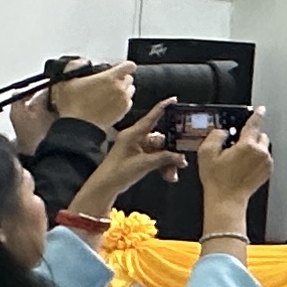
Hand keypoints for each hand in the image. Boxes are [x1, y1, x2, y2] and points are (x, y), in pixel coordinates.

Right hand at [50, 59, 136, 126]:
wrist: (78, 127)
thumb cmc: (73, 106)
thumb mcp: (66, 81)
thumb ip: (73, 66)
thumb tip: (80, 62)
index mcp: (109, 78)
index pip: (128, 65)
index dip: (122, 66)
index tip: (116, 68)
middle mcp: (119, 89)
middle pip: (129, 78)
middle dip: (121, 78)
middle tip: (108, 83)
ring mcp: (122, 101)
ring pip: (130, 90)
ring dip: (122, 89)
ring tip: (109, 93)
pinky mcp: (123, 113)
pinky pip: (128, 102)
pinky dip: (122, 101)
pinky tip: (110, 103)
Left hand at [66, 102, 187, 217]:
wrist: (105, 186)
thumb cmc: (118, 172)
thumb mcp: (144, 164)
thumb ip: (164, 158)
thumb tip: (180, 157)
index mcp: (133, 134)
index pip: (151, 117)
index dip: (163, 107)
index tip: (173, 100)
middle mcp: (135, 138)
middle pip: (159, 139)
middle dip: (171, 150)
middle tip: (181, 158)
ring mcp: (136, 148)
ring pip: (159, 150)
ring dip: (167, 162)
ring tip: (172, 173)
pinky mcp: (137, 157)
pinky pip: (155, 158)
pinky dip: (162, 166)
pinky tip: (168, 175)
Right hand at [197, 113, 274, 223]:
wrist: (226, 200)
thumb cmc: (217, 180)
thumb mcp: (206, 153)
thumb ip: (215, 135)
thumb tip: (223, 131)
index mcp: (247, 146)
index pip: (255, 123)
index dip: (257, 114)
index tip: (260, 109)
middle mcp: (260, 153)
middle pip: (259, 134)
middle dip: (249, 136)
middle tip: (235, 145)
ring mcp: (266, 163)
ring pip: (262, 146)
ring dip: (253, 147)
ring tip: (238, 158)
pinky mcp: (267, 171)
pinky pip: (263, 158)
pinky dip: (256, 158)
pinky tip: (242, 166)